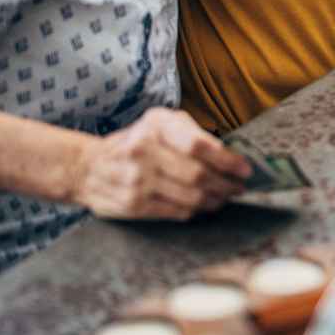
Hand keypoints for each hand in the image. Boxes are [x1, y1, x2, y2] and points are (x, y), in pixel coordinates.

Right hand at [70, 108, 249, 220]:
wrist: (88, 166)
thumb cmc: (137, 141)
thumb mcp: (161, 123)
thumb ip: (192, 134)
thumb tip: (230, 156)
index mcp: (155, 126)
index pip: (198, 146)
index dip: (227, 160)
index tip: (245, 169)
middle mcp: (143, 151)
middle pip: (197, 175)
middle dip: (226, 184)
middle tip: (239, 187)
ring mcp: (136, 180)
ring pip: (189, 197)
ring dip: (214, 200)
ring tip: (225, 198)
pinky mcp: (132, 204)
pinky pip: (174, 211)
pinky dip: (194, 210)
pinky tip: (203, 206)